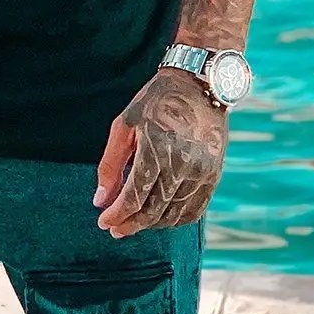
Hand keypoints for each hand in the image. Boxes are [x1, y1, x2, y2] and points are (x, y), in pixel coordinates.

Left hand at [93, 68, 227, 237]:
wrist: (198, 84)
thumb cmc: (155, 102)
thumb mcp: (124, 124)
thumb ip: (110, 164)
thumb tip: (100, 201)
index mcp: (155, 150)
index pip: (134, 197)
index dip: (117, 215)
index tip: (103, 222)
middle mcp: (181, 165)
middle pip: (153, 211)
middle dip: (131, 224)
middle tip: (115, 229)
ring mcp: (201, 172)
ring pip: (174, 215)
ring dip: (152, 224)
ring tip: (135, 223)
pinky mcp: (213, 174)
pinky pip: (195, 210)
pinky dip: (176, 220)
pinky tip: (161, 218)